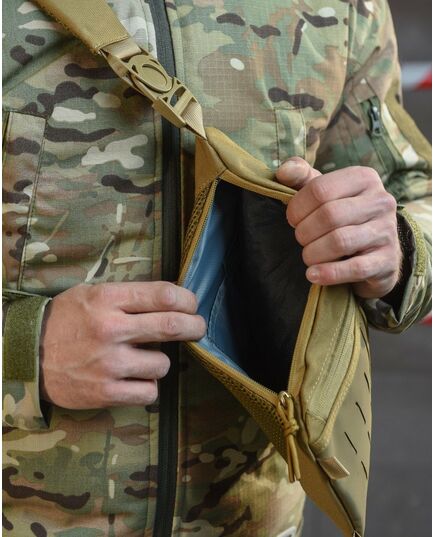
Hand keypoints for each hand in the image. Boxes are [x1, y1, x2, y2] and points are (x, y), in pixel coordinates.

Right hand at [41, 282, 205, 408]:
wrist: (27, 355)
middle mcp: (111, 329)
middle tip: (198, 328)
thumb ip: (128, 296)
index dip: (187, 300)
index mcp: (108, 299)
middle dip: (194, 326)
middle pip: (172, 326)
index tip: (192, 305)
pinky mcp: (105, 392)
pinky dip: (148, 387)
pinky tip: (136, 380)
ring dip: (161, 361)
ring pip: (163, 364)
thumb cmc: (64, 320)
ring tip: (145, 359)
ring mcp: (109, 363)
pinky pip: (149, 392)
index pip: (163, 295)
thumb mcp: (91, 294)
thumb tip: (171, 300)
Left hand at [275, 157, 400, 298]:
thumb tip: (283, 171)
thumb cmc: (341, 216)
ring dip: (314, 253)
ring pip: (340, 241)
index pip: (320, 189)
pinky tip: (313, 275)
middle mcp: (380, 201)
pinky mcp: (387, 260)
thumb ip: (301, 177)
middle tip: (301, 240)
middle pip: (329, 215)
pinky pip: (355, 268)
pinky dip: (328, 273)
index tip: (292, 220)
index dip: (297, 208)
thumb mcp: (323, 192)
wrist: (375, 253)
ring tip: (308, 257)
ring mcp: (387, 231)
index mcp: (363, 178)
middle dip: (305, 232)